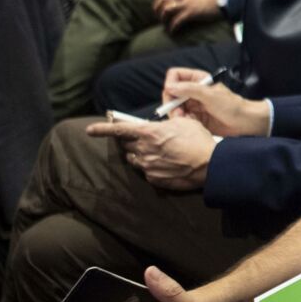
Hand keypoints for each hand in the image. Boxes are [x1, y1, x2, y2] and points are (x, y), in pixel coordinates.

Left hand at [86, 116, 216, 189]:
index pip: (118, 130)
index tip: (90, 130)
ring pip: (134, 159)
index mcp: (149, 133)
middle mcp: (144, 150)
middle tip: (146, 140)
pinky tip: (166, 165)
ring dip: (140, 155)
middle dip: (131, 141)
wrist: (210, 164)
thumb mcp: (184, 122)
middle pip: (126, 145)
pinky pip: (146, 172)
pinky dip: (152, 167)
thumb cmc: (198, 140)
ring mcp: (147, 166)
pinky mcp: (154, 179)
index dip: (102, 129)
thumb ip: (167, 123)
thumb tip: (163, 125)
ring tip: (157, 153)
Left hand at [161, 0, 221, 33]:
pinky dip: (173, 27)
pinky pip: (177, 20)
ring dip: (164, 20)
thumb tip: (182, 2)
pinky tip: (173, 32)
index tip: (159, 9)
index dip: (159, 1)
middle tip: (160, 19)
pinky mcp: (190, 13)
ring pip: (167, 10)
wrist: (222, 1)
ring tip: (165, 26)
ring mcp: (186, 4)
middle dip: (158, 11)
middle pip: (163, 1)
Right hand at [161, 68, 269, 135]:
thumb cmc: (233, 106)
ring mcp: (194, 105)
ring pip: (175, 107)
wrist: (245, 123)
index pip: (175, 76)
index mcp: (197, 80)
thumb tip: (170, 87)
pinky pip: (182, 118)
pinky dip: (183, 122)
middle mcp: (193, 91)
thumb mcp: (210, 95)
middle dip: (172, 104)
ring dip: (177, 114)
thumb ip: (190, 89)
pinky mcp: (196, 118)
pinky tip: (191, 124)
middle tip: (177, 114)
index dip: (171, 85)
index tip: (173, 95)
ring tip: (185, 120)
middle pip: (171, 94)